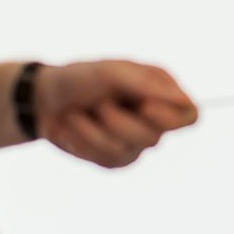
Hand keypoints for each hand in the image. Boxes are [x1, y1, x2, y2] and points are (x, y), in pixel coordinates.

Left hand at [34, 61, 197, 167]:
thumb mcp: (112, 72)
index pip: (190, 115)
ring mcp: (134, 142)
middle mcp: (153, 119)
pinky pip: (106, 161)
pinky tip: (74, 129)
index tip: (144, 105)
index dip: (170, 117)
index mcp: (161, 91)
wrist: (43, 98)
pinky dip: (84, 143)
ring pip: (126, 151)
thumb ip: (148, 86)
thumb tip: (185, 102)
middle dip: (119, 122)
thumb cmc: (82, 77)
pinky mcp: (113, 159)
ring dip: (93, 131)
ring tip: (78, 114)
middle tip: (100, 104)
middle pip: (155, 137)